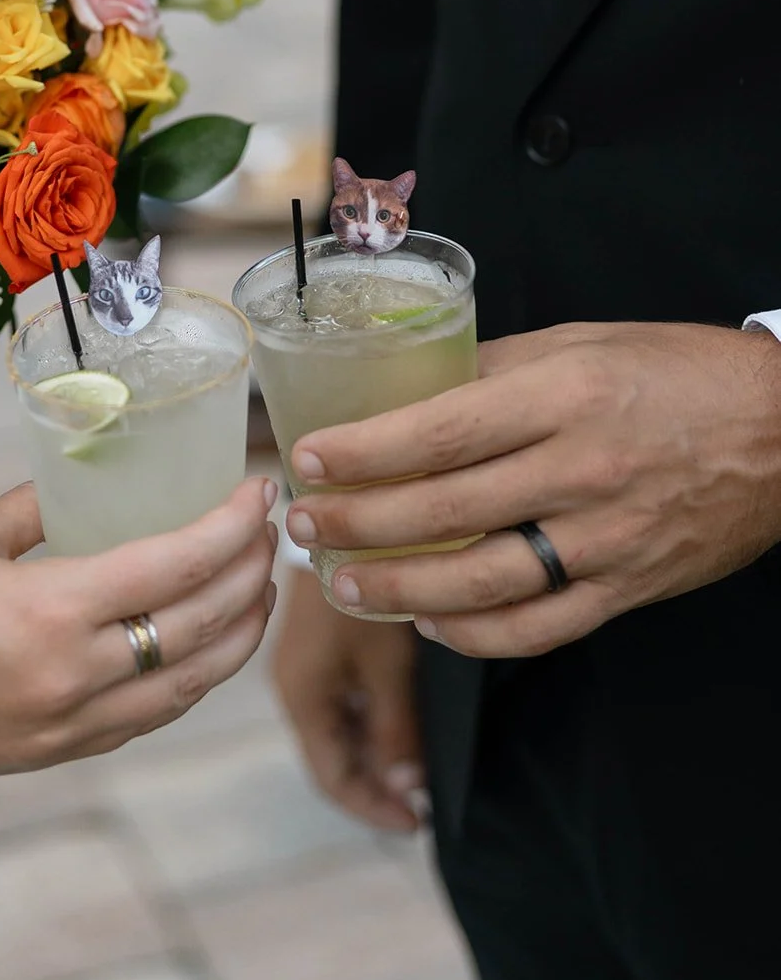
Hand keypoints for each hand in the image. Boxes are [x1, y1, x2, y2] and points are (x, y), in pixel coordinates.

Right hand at [0, 476, 279, 786]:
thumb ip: (34, 512)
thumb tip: (80, 485)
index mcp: (49, 612)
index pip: (178, 567)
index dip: (231, 528)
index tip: (258, 493)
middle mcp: (69, 680)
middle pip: (200, 630)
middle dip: (250, 577)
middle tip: (269, 534)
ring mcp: (60, 730)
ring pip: (185, 688)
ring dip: (234, 637)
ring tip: (256, 592)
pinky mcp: (42, 758)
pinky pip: (140, 721)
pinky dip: (183, 683)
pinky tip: (194, 651)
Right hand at [271, 569, 423, 831]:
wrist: (335, 526)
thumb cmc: (362, 595)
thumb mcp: (385, 666)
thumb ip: (395, 730)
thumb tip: (407, 789)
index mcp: (303, 700)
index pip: (332, 778)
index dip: (373, 808)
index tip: (416, 824)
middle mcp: (296, 691)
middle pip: (333, 759)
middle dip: (377, 786)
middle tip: (423, 804)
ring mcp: (305, 671)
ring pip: (339, 734)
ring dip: (375, 757)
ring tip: (418, 773)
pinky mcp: (318, 653)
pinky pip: (341, 706)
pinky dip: (370, 727)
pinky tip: (400, 730)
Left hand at [284, 323, 780, 657]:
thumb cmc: (676, 373)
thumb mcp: (582, 344)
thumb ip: (493, 368)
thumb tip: (409, 389)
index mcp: (563, 396)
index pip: (440, 430)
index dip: (365, 452)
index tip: (307, 459)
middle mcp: (582, 470)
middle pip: (446, 512)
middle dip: (358, 525)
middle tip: (303, 526)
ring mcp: (607, 538)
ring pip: (482, 584)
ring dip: (399, 591)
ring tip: (343, 584)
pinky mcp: (629, 587)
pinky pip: (539, 627)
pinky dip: (476, 635)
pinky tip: (431, 624)